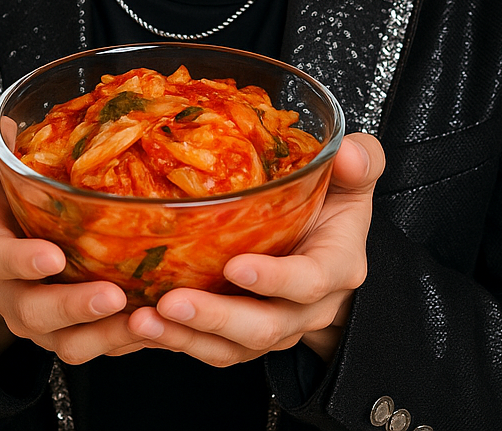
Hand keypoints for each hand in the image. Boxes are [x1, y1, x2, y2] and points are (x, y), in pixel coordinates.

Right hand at [0, 116, 152, 365]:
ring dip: (102, 336)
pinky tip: (155, 326)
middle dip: (70, 308)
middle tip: (110, 296)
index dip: (20, 262)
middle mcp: (3, 289)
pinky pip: (91, 345)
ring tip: (141, 320)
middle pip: (29, 312)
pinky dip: (122, 341)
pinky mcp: (64, 328)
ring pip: (63, 342)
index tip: (52, 256)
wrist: (0, 226)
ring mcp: (34, 314)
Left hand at [127, 132, 384, 365]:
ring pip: (233, 347)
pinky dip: (177, 341)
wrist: (330, 251)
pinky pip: (212, 349)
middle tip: (172, 302)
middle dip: (216, 318)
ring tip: (144, 320)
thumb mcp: (353, 180)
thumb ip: (360, 163)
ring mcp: (273, 327)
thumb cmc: (335, 208)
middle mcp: (306, 308)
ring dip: (186, 337)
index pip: (309, 281)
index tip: (237, 266)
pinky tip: (141, 325)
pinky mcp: (243, 336)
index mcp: (335, 267)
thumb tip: (346, 152)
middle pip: (265, 326)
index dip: (275, 280)